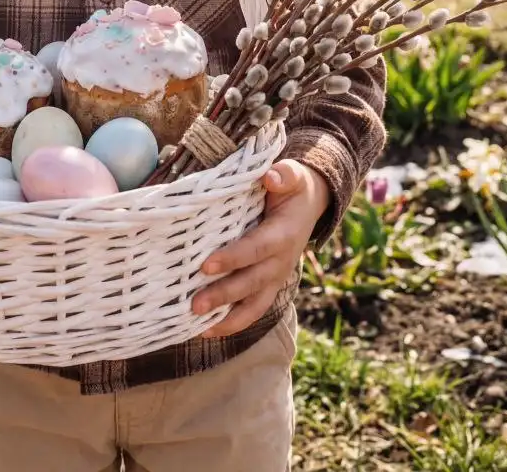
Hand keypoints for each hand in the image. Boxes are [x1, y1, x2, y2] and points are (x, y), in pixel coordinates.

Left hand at [192, 159, 329, 338]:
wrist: (311, 205)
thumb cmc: (293, 188)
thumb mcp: (293, 175)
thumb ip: (284, 175)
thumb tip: (270, 177)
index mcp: (283, 234)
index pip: (256, 249)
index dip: (233, 258)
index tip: (206, 265)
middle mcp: (281, 262)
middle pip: (251, 283)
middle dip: (223, 295)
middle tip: (195, 304)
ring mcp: (276, 277)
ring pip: (254, 305)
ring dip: (227, 319)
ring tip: (198, 327)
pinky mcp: (269, 285)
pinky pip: (253, 310)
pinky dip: (232, 324)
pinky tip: (207, 331)